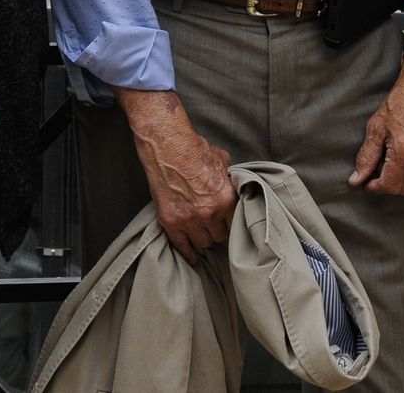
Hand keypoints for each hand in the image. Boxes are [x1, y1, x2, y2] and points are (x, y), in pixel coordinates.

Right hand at [116, 90, 235, 264]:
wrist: (167, 145)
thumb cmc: (193, 149)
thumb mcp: (221, 160)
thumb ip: (229, 176)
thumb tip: (233, 179)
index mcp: (226, 199)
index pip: (236, 224)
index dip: (232, 224)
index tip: (229, 225)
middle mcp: (209, 213)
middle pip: (220, 237)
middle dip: (218, 232)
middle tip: (215, 229)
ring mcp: (189, 219)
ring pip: (203, 243)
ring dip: (204, 240)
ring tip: (203, 238)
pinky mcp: (170, 221)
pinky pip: (182, 245)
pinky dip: (188, 253)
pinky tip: (192, 258)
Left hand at [348, 53, 403, 195]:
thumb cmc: (403, 100)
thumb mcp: (376, 127)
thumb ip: (366, 156)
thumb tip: (358, 177)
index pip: (388, 186)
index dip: (374, 187)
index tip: (367, 182)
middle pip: (403, 190)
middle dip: (387, 187)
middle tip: (377, 175)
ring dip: (403, 184)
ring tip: (392, 169)